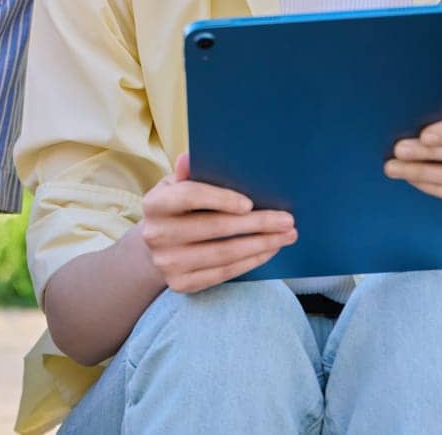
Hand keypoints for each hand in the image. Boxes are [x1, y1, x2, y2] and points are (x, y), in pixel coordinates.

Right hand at [139, 153, 296, 293]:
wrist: (155, 247)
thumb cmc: (175, 209)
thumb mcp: (175, 187)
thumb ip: (187, 174)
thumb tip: (189, 157)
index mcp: (154, 204)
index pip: (189, 197)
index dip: (220, 199)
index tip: (250, 203)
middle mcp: (157, 234)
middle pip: (214, 228)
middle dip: (256, 224)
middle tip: (287, 220)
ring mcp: (167, 263)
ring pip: (224, 253)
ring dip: (261, 244)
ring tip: (286, 236)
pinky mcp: (181, 284)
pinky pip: (223, 273)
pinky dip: (250, 261)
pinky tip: (268, 251)